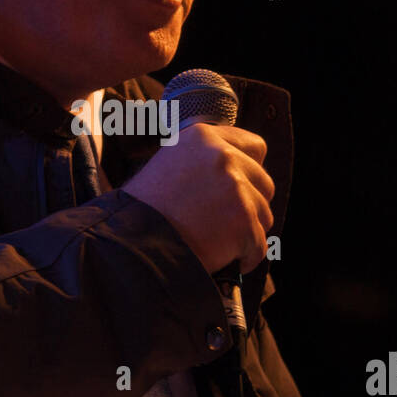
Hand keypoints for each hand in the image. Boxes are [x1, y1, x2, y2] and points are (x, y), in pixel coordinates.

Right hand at [122, 123, 274, 275]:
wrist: (131, 243)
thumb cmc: (144, 211)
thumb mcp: (169, 164)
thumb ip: (204, 160)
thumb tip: (237, 170)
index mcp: (204, 137)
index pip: (255, 147)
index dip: (250, 172)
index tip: (239, 189)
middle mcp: (223, 156)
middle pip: (264, 183)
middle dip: (249, 206)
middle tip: (222, 223)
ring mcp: (235, 188)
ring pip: (265, 215)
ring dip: (248, 233)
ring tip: (217, 242)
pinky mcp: (243, 221)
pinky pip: (260, 245)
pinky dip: (246, 258)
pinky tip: (225, 259)